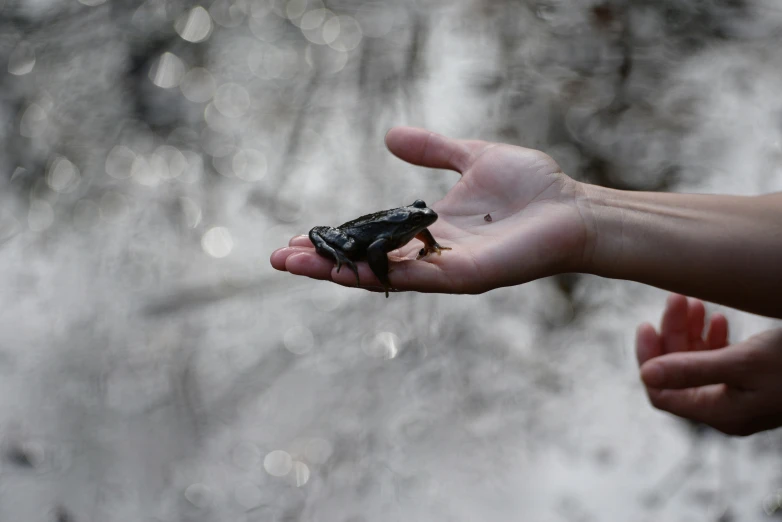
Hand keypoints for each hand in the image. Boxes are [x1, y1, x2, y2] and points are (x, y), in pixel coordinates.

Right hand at [270, 127, 588, 293]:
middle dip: (321, 261)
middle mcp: (428, 253)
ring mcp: (444, 268)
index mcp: (426, 227)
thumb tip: (389, 135)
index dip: (334, 237)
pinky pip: (414, 277)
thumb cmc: (531, 188)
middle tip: (278, 259)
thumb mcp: (471, 157)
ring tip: (295, 266)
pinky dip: (376, 275)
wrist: (573, 208)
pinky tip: (343, 273)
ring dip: (336, 272)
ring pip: (380, 272)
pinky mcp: (465, 276)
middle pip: (364, 260)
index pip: (369, 236)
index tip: (296, 236)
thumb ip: (432, 149)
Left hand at [637, 294, 781, 435]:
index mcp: (721, 413)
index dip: (648, 359)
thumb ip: (692, 369)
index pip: (662, 393)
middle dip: (672, 335)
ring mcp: (741, 395)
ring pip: (698, 362)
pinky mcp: (755, 379)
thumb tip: (645, 376)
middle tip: (677, 298)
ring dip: (691, 331)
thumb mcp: (743, 362)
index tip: (644, 324)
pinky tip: (716, 317)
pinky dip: (712, 337)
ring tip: (692, 300)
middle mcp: (727, 409)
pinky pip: (720, 360)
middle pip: (678, 373)